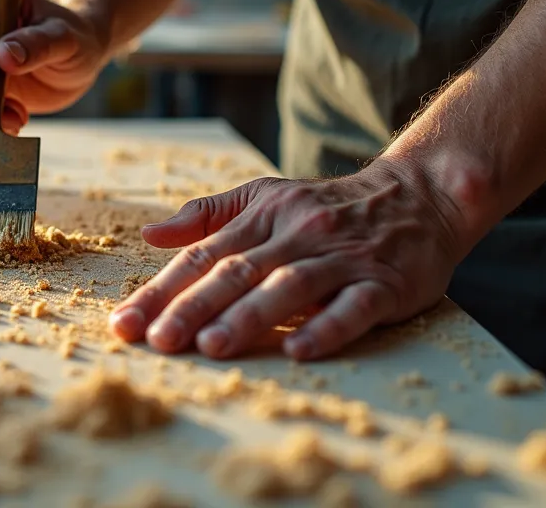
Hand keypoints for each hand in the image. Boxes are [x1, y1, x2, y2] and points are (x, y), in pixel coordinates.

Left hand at [109, 159, 468, 360]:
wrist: (420, 194)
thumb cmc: (327, 205)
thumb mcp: (265, 196)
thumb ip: (207, 215)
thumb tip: (150, 233)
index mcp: (261, 218)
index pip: (201, 257)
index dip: (161, 291)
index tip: (125, 324)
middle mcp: (296, 235)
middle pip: (236, 272)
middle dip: (192, 308)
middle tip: (157, 341)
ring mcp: (340, 258)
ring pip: (288, 287)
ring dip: (249, 317)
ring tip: (212, 346)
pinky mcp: (384, 282)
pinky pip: (353, 306)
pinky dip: (326, 328)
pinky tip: (298, 351)